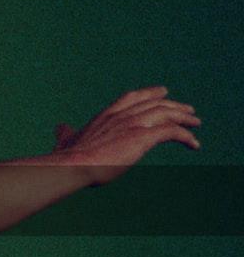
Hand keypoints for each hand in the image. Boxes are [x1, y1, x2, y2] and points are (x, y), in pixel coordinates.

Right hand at [52, 86, 200, 185]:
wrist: (73, 165)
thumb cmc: (69, 157)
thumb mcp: (67, 139)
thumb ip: (66, 133)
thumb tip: (60, 127)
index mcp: (106, 115)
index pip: (131, 97)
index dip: (149, 93)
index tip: (163, 92)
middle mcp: (121, 115)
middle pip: (154, 103)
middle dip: (173, 105)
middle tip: (188, 110)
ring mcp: (131, 124)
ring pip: (165, 113)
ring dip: (183, 117)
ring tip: (196, 124)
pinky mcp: (141, 137)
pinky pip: (170, 131)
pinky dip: (185, 135)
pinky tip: (194, 144)